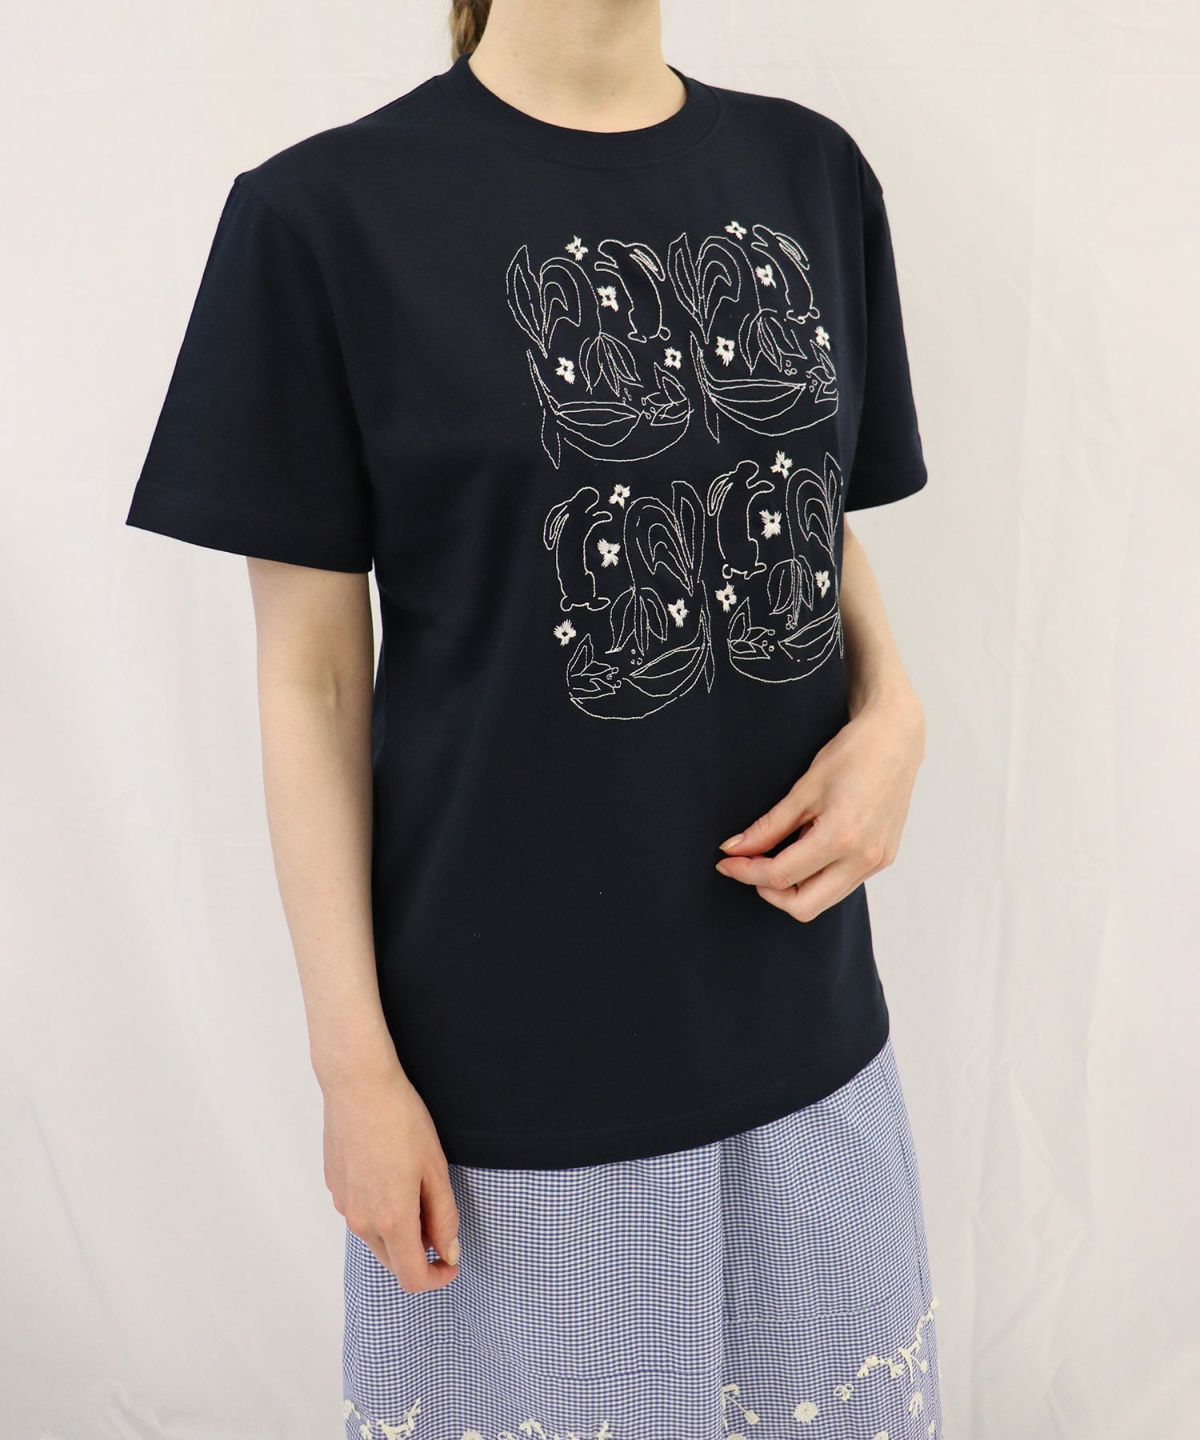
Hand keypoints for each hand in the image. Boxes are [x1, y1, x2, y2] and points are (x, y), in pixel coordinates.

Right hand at [322, 1062, 460, 1291]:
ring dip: (398, 1229)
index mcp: (391, 1220)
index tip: (451, 1262)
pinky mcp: (334, 1186)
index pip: (412, 1278)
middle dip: (419, 1252)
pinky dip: (379, 1208)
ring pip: (375, 1236)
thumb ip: (444, 1217)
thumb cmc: (402, 1120)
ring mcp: (343, 1204)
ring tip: (414, 1184)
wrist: (358, 1085)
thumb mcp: (435, 1168)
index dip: (437, 1278)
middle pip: (392, 1261)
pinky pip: (360, 1212)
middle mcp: (361, 1221)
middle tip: (438, 1217)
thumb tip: (448, 1252)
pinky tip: (389, 1170)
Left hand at [715, 684, 924, 920]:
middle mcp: (863, 858)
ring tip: (774, 854)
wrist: (896, 739)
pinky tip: (804, 848)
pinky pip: (841, 885)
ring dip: (792, 887)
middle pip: (803, 906)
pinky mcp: (883, 859)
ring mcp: (877, 862)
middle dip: (769, 891)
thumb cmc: (851, 754)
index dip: (746, 872)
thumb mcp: (803, 789)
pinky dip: (815, 878)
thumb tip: (734, 850)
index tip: (727, 862)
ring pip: (823, 901)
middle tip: (749, 865)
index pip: (781, 876)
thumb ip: (768, 827)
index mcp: (841, 838)